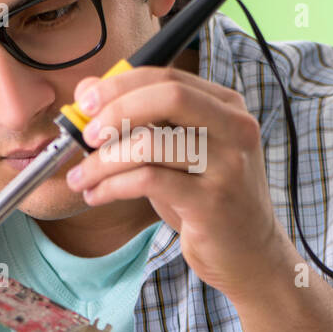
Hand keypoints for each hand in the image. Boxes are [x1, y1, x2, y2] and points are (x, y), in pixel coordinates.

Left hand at [64, 66, 295, 299]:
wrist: (250, 254)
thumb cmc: (206, 198)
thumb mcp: (178, 153)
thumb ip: (142, 120)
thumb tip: (87, 91)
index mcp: (227, 107)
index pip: (168, 76)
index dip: (120, 84)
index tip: (85, 102)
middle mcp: (235, 128)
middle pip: (168, 96)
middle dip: (116, 110)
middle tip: (85, 134)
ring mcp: (228, 165)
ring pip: (151, 143)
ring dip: (103, 160)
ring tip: (82, 177)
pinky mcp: (213, 202)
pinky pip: (148, 181)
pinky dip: (111, 186)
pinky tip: (97, 195)